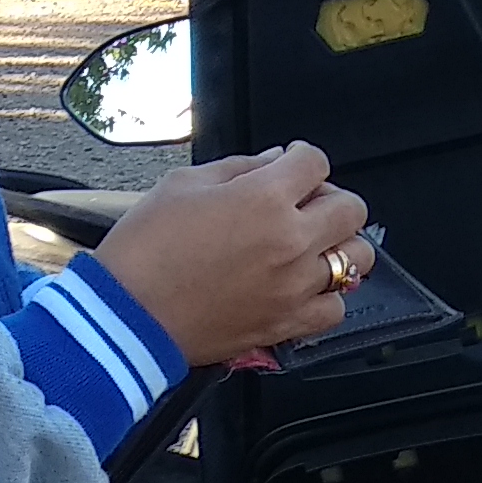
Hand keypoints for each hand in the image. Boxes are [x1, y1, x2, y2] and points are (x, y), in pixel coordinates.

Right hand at [88, 143, 371, 366]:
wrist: (126, 316)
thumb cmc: (144, 247)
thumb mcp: (183, 184)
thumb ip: (239, 167)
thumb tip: (276, 160)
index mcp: (265, 198)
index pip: (316, 162)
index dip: (302, 158)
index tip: (291, 165)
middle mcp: (291, 241)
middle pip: (350, 208)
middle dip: (329, 198)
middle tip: (302, 203)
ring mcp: (293, 286)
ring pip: (355, 258)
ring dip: (337, 245)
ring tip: (309, 245)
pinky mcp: (286, 323)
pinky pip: (335, 308)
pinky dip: (326, 295)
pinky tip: (302, 286)